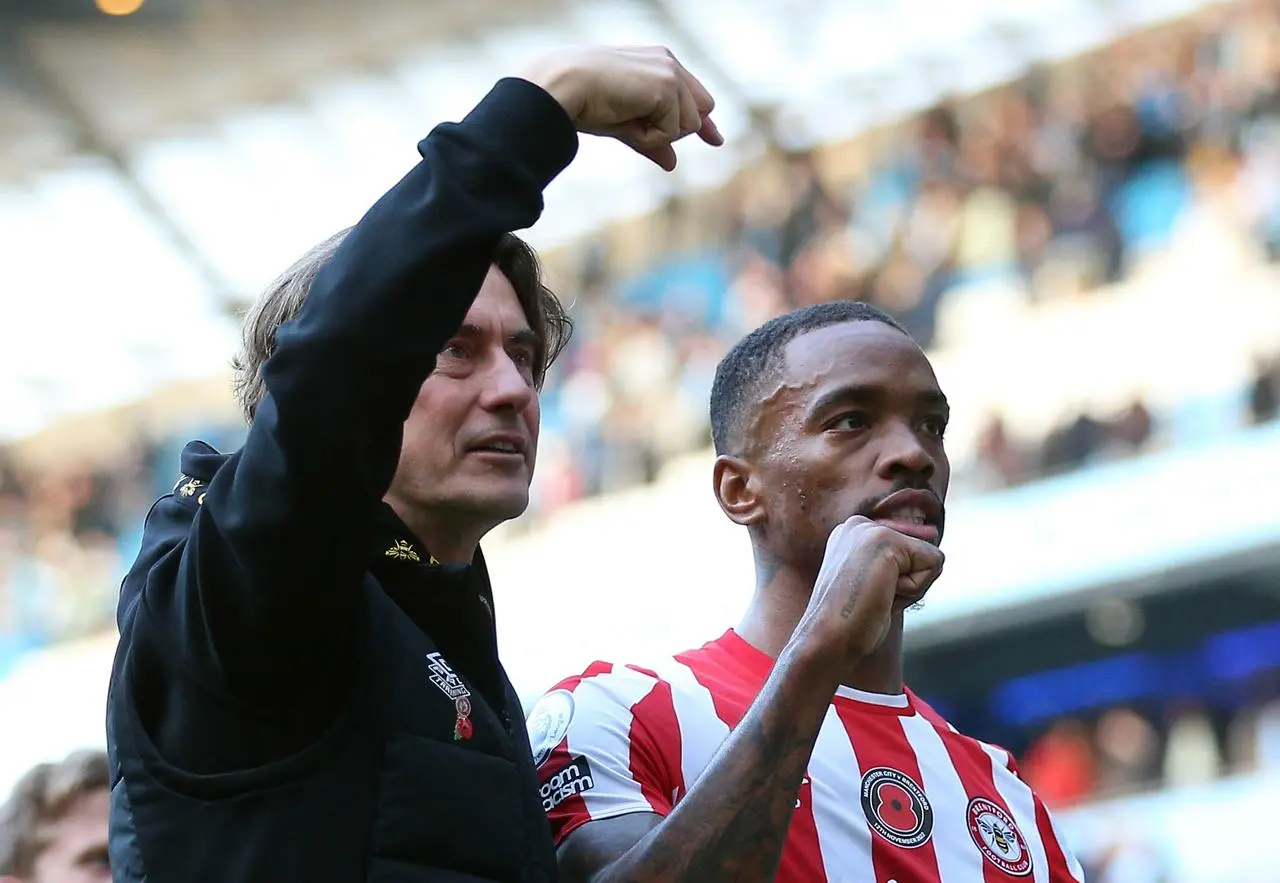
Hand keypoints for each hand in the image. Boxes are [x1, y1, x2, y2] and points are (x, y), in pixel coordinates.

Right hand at [523, 45, 722, 170]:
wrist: (565, 87)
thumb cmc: (586, 102)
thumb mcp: (626, 124)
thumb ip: (653, 141)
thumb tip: (673, 164)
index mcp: (660, 63)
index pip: (695, 98)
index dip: (703, 123)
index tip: (715, 140)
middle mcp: (669, 63)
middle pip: (698, 115)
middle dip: (673, 131)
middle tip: (633, 122)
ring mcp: (670, 74)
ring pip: (687, 127)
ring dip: (656, 134)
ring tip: (623, 116)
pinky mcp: (666, 87)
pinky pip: (671, 132)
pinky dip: (649, 136)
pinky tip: (626, 117)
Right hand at [795, 515, 944, 664]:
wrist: (828, 637)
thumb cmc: (852, 622)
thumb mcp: (875, 585)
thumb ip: (899, 563)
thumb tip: (934, 538)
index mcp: (853, 535)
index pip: (910, 552)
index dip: (900, 583)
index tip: (867, 595)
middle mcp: (859, 525)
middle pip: (922, 552)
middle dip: (909, 583)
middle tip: (873, 597)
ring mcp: (870, 529)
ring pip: (930, 557)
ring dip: (913, 588)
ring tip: (876, 595)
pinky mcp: (886, 539)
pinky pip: (934, 562)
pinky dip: (916, 588)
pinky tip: (883, 593)